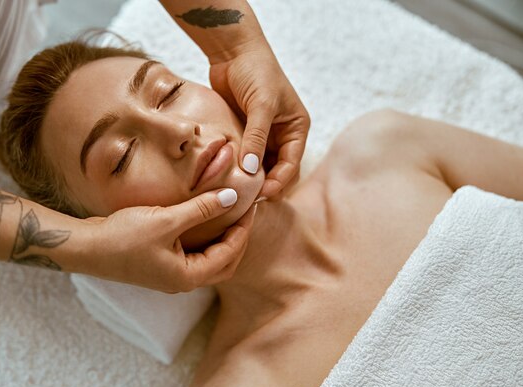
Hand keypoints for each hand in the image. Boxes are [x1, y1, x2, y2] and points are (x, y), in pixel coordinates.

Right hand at [79, 189, 256, 292]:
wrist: (86, 248)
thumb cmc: (124, 237)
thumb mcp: (167, 220)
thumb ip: (201, 209)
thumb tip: (232, 198)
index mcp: (188, 277)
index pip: (229, 254)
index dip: (243, 229)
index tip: (252, 206)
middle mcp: (182, 281)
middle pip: (224, 263)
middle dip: (238, 239)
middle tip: (246, 214)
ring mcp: (170, 275)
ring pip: (209, 260)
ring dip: (222, 240)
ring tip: (230, 215)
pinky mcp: (160, 266)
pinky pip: (193, 255)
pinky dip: (204, 240)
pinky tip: (203, 221)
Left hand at [209, 40, 309, 199]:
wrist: (233, 51)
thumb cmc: (255, 71)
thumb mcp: (261, 104)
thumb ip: (257, 137)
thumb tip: (252, 171)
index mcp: (296, 128)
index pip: (292, 164)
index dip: (278, 182)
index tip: (261, 195)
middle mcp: (282, 134)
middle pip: (277, 170)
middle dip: (265, 185)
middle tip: (246, 199)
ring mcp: (262, 135)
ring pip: (259, 166)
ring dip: (250, 178)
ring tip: (234, 191)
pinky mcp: (244, 132)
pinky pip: (243, 156)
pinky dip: (237, 167)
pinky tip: (225, 176)